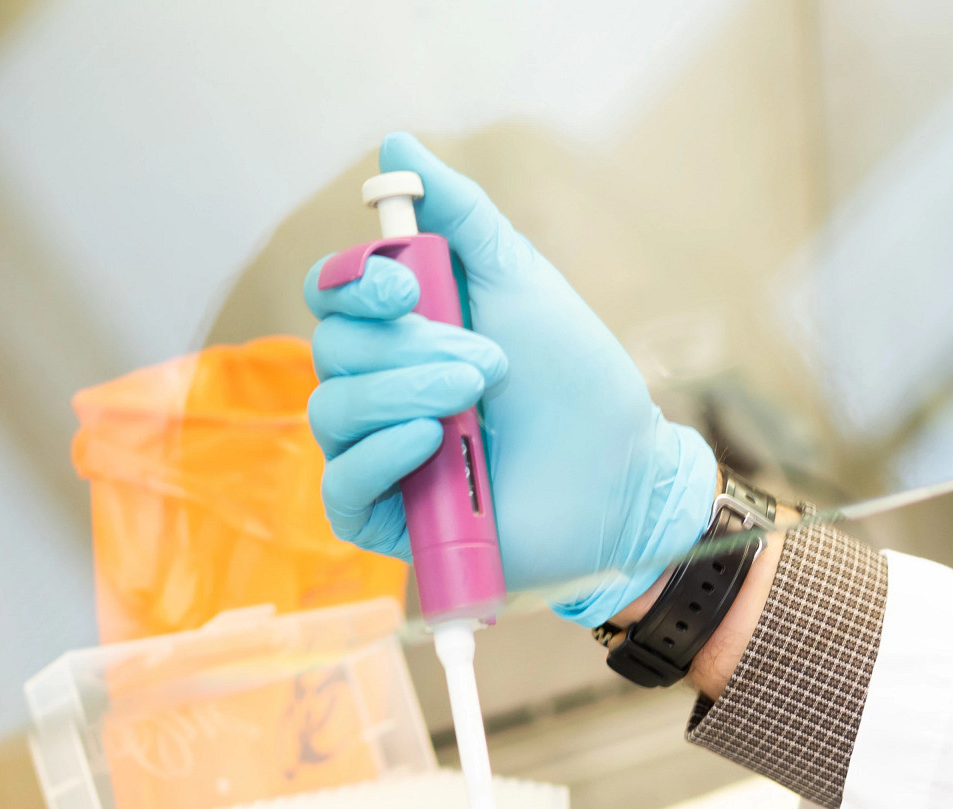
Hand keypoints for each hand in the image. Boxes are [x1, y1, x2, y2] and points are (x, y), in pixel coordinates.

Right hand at [304, 132, 717, 627]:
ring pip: (331, 410)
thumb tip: (395, 146)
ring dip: (405, 394)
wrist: (621, 471)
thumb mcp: (519, 281)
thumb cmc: (577, 380)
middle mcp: (380, 387)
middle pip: (332, 348)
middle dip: (411, 347)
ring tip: (475, 399)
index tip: (407, 286)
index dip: (353, 282)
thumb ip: (460, 215)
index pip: (331, 295)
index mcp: (403, 329)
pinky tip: (432, 443)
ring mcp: (379, 454)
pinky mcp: (387, 519)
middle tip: (490, 364)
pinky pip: (340, 486)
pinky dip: (380, 457)